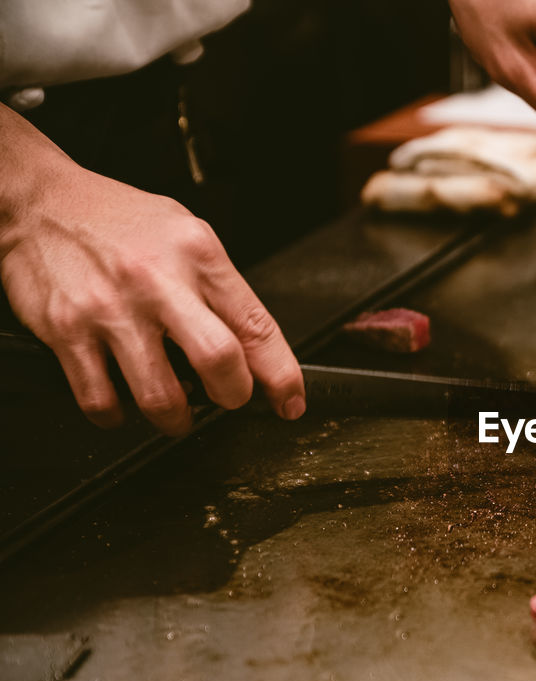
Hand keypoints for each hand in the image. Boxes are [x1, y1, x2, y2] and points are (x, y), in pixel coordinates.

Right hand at [0, 126, 304, 434]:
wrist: (39, 201)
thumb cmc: (119, 221)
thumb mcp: (187, 234)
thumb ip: (220, 288)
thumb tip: (253, 348)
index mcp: (198, 254)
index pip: (257, 326)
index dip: (281, 376)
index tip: (289, 401)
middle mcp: (158, 281)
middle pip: (219, 361)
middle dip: (232, 397)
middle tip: (226, 400)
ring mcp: (111, 308)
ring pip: (160, 395)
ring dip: (176, 418)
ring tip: (176, 411)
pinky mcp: (67, 330)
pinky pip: (101, 399)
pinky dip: (118, 416)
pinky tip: (124, 403)